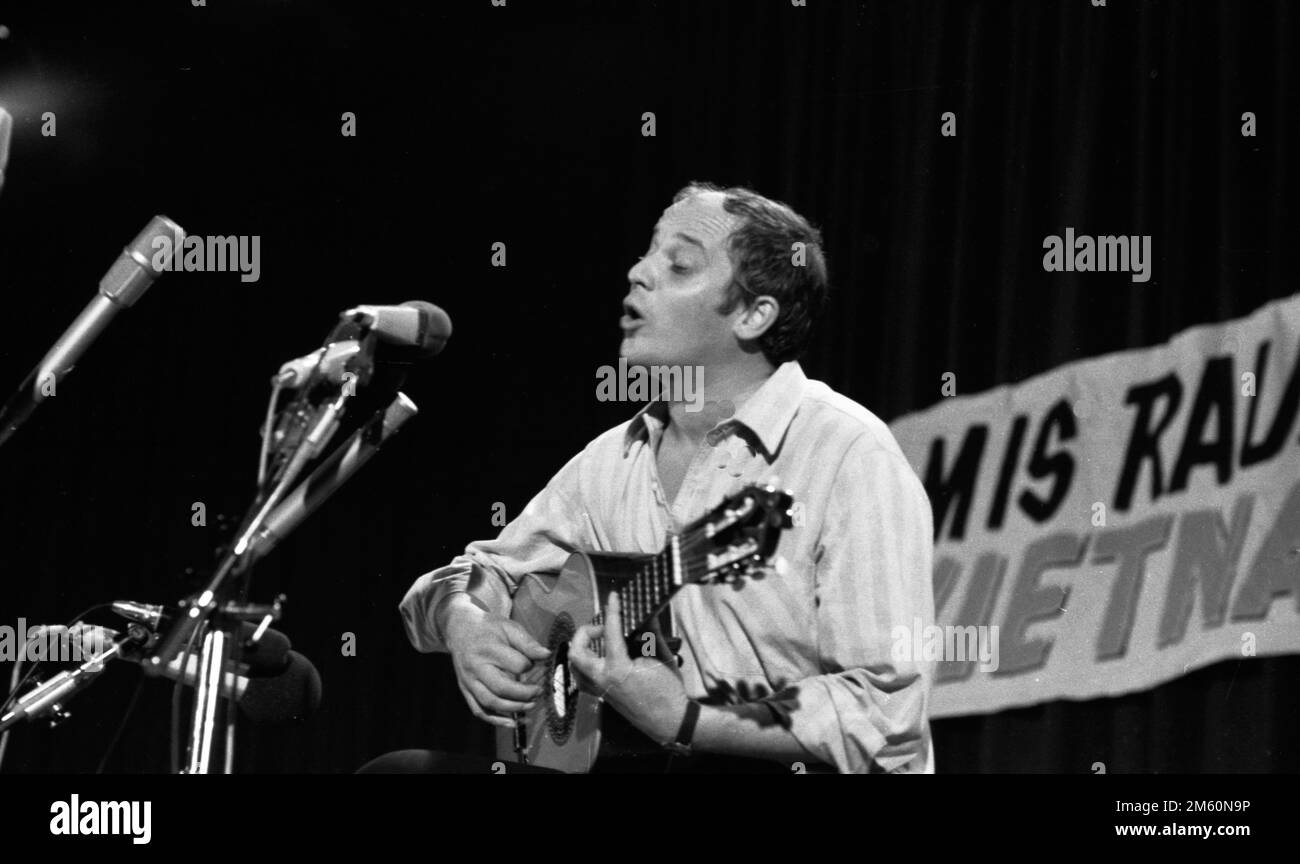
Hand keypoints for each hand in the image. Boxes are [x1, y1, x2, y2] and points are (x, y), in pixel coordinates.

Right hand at [441, 594, 550, 727]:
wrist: (460, 629)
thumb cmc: (488, 628)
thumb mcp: (509, 627)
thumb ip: (528, 642)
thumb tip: (546, 655)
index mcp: (489, 648)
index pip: (516, 664)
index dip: (529, 666)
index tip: (535, 664)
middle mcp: (476, 667)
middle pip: (501, 688)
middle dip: (525, 694)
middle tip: (539, 691)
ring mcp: (468, 681)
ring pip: (490, 703)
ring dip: (513, 709)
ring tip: (531, 705)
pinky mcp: (465, 690)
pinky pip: (479, 710)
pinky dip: (496, 720)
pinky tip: (513, 723)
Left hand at [568, 591, 688, 743]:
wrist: (669, 721)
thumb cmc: (668, 692)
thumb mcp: (662, 658)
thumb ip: (652, 634)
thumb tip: (647, 615)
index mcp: (618, 668)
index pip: (610, 632)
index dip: (612, 611)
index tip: (613, 597)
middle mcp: (603, 679)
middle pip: (577, 651)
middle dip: (585, 633)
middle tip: (602, 628)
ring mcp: (600, 689)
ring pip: (575, 666)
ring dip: (581, 649)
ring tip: (598, 641)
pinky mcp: (602, 696)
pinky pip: (582, 679)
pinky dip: (584, 665)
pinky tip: (598, 658)